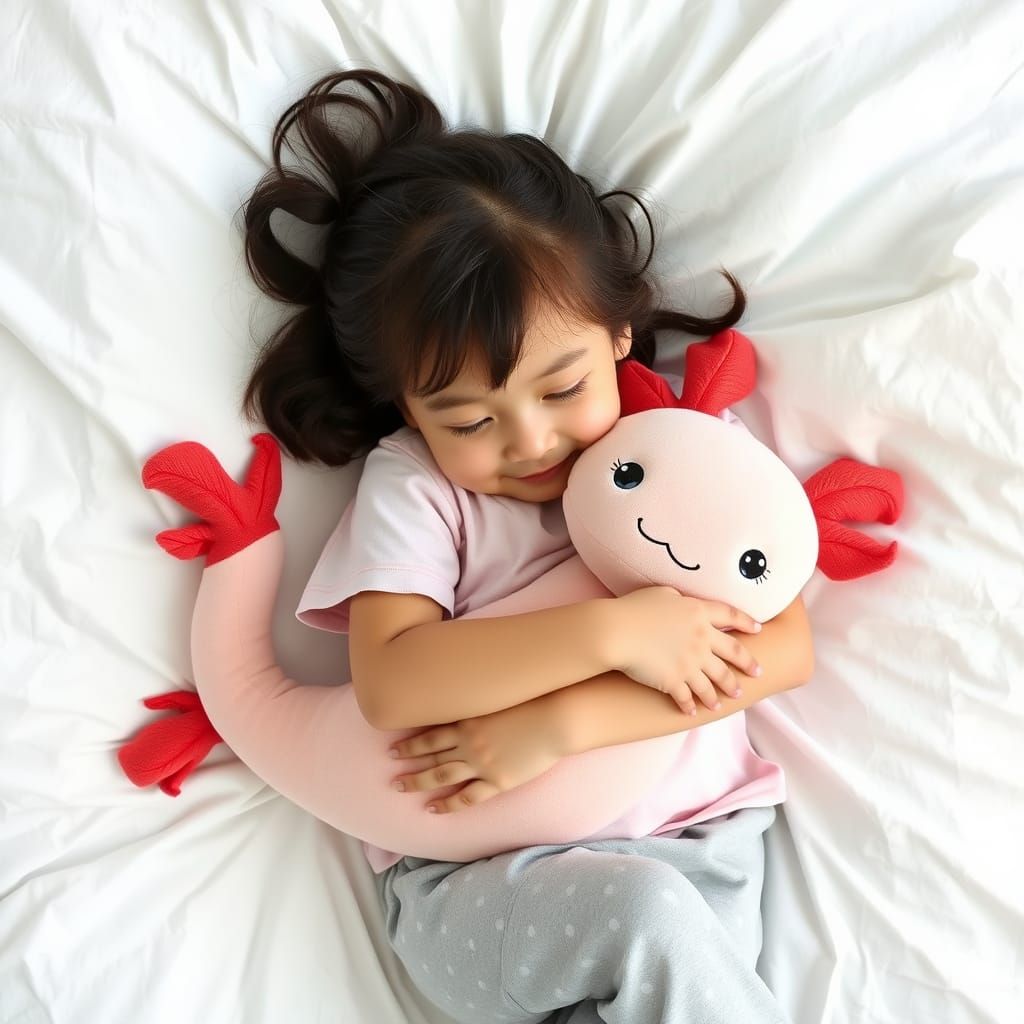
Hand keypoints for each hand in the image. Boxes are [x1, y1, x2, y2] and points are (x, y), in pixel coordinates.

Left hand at [388, 697, 566, 813]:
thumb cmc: (530, 705)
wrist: (554, 721)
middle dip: (408, 765)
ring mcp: (481, 764)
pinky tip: (433, 809)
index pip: (430, 735)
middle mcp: (468, 744)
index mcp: (467, 723)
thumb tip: (462, 710)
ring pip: (441, 776)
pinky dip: (448, 804)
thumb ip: (477, 709)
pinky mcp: (497, 781)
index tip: (392, 748)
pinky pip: (467, 797)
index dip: (410, 744)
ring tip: (400, 788)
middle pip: (430, 757)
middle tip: (389, 774)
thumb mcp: (496, 700)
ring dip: (418, 783)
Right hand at [609, 588, 762, 714]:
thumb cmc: (633, 609)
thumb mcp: (661, 594)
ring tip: (728, 701)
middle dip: (748, 664)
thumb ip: (679, 598)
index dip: (746, 622)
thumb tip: (684, 602)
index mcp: (698, 613)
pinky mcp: (674, 682)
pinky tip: (694, 712)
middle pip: (733, 653)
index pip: (731, 615)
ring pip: (715, 681)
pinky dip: (692, 706)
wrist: (616, 632)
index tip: (758, 630)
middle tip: (758, 673)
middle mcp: (700, 638)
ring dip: (724, 692)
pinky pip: (688, 697)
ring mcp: (690, 662)